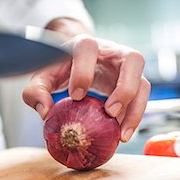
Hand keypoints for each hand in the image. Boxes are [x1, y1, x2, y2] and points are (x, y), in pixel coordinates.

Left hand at [22, 34, 150, 141]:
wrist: (77, 64)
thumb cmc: (61, 69)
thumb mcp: (43, 76)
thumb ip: (35, 91)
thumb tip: (45, 112)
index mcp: (86, 45)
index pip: (88, 48)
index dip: (83, 71)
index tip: (75, 96)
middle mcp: (113, 52)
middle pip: (133, 60)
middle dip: (124, 88)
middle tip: (110, 112)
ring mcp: (127, 68)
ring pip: (144, 83)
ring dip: (136, 109)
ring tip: (122, 134)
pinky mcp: (134, 84)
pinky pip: (142, 100)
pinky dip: (135, 118)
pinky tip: (123, 135)